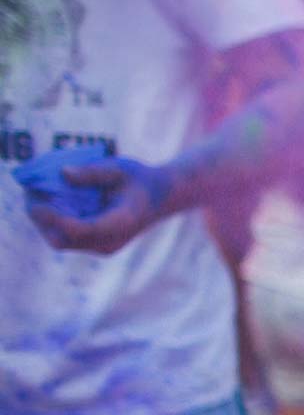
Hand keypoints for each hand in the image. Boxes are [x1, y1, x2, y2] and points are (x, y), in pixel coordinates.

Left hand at [26, 158, 174, 253]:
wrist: (161, 197)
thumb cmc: (140, 179)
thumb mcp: (120, 168)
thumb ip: (92, 172)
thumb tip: (62, 174)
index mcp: (120, 224)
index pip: (79, 229)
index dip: (54, 217)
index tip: (37, 199)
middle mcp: (109, 242)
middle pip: (61, 240)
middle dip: (40, 218)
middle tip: (30, 191)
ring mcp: (101, 247)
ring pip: (59, 240)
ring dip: (43, 219)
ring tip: (37, 193)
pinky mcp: (94, 244)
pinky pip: (65, 238)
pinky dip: (53, 220)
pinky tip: (50, 200)